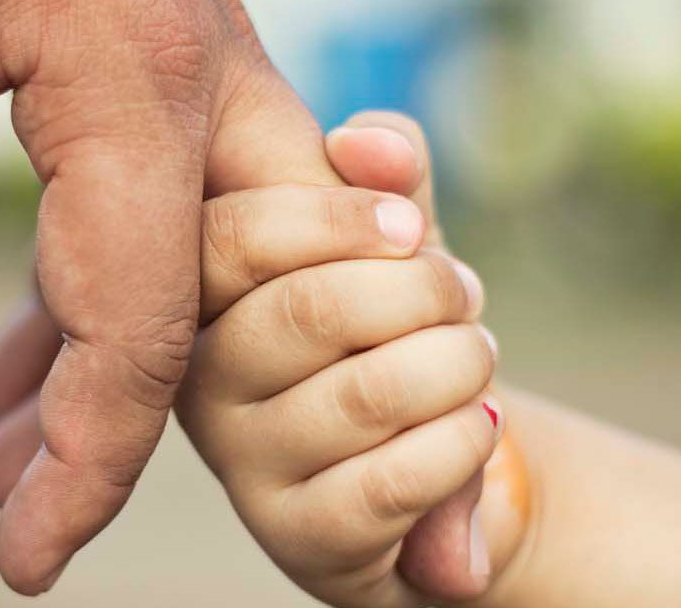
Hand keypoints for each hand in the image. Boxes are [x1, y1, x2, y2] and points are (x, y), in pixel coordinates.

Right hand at [0, 112, 525, 600]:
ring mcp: (244, 465)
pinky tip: (480, 425)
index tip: (412, 226)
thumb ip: (387, 174)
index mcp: (200, 293)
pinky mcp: (301, 537)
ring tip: (475, 360)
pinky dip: (465, 440)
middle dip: (423, 291)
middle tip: (463, 295)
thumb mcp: (395, 240)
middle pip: (310, 310)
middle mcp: (201, 381)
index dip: (339, 218)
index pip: (234, 237)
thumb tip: (368, 142)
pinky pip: (396, 478)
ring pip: (369, 392)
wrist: (442, 467)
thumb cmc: (399, 331)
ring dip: (458, 365)